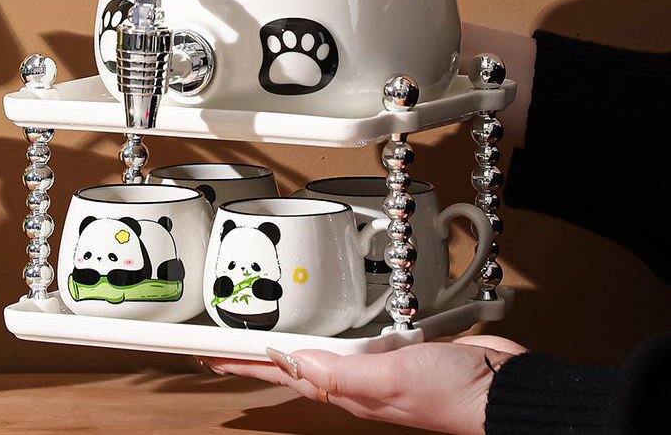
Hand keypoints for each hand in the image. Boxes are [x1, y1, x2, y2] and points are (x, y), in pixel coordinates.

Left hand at [203, 335, 526, 434]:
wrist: (501, 387)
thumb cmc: (451, 394)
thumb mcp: (388, 380)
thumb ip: (340, 372)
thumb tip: (292, 362)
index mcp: (347, 385)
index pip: (282, 373)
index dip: (244, 364)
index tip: (210, 355)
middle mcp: (356, 375)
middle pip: (293, 361)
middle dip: (257, 352)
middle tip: (226, 340)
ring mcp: (377, 360)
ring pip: (322, 345)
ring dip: (291, 337)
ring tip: (264, 327)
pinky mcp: (399, 343)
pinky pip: (357, 333)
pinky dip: (337, 324)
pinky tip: (333, 317)